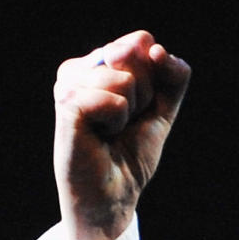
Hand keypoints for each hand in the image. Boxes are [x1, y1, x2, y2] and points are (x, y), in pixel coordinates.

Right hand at [53, 30, 190, 239]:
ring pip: (125, 78)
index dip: (153, 82)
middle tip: (122, 125)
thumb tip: (159, 50)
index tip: (136, 110)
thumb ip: (171, 78)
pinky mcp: (67, 103)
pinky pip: (114, 99)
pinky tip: (99, 136)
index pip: (142, 43)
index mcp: (97, 63)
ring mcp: (69, 83)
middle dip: (143, 97)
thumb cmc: (130, 156)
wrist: (113, 196)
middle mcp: (78, 68)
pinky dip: (117, 122)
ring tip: (109, 132)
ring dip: (129, 113)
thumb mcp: (160, 112)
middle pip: (135, 57)